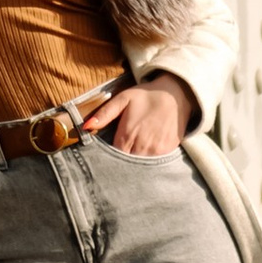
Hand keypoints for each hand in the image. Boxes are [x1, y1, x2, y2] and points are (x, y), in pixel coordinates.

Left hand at [82, 76, 197, 156]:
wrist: (176, 94)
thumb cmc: (147, 96)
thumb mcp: (123, 99)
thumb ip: (104, 114)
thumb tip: (85, 127)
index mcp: (127, 135)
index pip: (114, 157)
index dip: (110, 158)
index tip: (108, 157)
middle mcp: (141, 147)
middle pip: (126, 166)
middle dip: (122, 164)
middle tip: (120, 159)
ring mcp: (156, 151)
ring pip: (141, 168)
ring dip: (135, 166)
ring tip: (133, 159)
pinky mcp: (168, 152)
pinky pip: (155, 165)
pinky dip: (149, 163)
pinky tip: (146, 157)